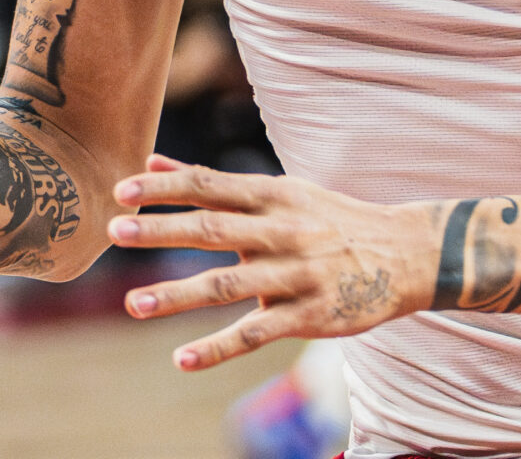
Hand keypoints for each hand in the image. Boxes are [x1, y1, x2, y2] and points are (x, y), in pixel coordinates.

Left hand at [108, 155, 436, 370]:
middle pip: (214, 228)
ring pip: (229, 285)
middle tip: (115, 231)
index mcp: (274, 195)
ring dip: (178, 294)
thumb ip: (214, 182)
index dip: (166, 188)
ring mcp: (295, 274)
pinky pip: (255, 333)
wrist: (405, 254)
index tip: (122, 190)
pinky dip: (217, 348)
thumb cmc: (330, 219)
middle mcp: (282, 231)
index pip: (210, 185)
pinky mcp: (308, 315)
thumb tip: (153, 162)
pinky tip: (181, 359)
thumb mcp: (281, 191)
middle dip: (162, 230)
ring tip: (132, 304)